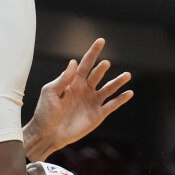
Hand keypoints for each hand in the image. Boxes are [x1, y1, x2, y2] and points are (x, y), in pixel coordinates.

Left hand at [23, 38, 132, 160]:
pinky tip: (129, 93)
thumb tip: (74, 62)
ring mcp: (92, 102)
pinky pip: (112, 105)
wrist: (47, 133)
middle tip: (105, 64)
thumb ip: (63, 78)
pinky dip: (121, 99)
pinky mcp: (97, 115)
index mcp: (73, 82)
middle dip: (101, 69)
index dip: (93, 52)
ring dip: (117, 82)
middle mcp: (85, 89)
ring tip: (127, 75)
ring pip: (108, 88)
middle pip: (97, 75)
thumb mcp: (50, 92)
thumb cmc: (45, 112)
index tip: (101, 41)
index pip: (85, 64)